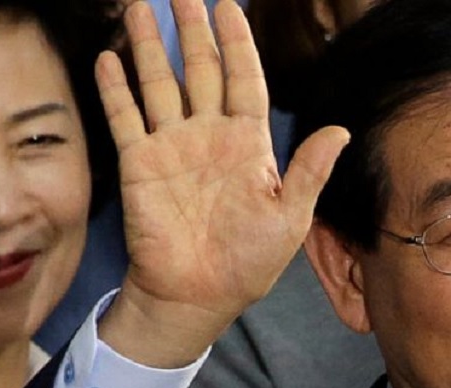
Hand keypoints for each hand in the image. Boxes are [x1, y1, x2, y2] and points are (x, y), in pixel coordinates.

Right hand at [94, 0, 347, 366]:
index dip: (238, 43)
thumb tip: (340, 132)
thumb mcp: (290, 218)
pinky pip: (127, 117)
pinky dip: (116, 88)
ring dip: (151, 46)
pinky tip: (110, 56)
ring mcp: (172, 147)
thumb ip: (310, 172)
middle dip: (194, 31)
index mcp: (248, 145)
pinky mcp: (139, 164)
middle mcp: (208, 136)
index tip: (231, 6)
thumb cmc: (249, 263)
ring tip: (140, 7)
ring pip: (160, 83)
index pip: (244, 80)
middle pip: (202, 70)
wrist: (199, 295)